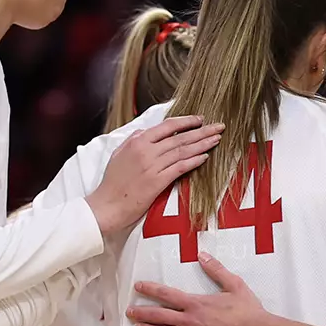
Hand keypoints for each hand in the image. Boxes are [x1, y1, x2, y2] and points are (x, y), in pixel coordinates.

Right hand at [85, 115, 224, 233]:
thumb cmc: (112, 183)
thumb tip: (145, 131)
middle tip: (218, 126)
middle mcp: (146, 150)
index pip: (167, 126)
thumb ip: (132, 140)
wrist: (107, 205)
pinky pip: (180, 168)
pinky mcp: (157, 182)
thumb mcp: (118, 154)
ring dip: (202, 144)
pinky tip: (205, 157)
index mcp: (137, 141)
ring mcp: (152, 166)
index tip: (200, 120)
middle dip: (202, 131)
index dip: (186, 122)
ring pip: (183, 151)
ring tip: (217, 139)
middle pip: (180, 137)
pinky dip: (194, 161)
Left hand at [127, 253, 270, 325]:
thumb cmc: (249, 310)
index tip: (138, 287)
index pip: (166, 294)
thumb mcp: (234, 284)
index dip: (150, 289)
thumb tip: (202, 255)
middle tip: (130, 311)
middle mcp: (191, 321)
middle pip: (159, 316)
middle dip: (142, 312)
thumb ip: (216, 270)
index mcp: (196, 303)